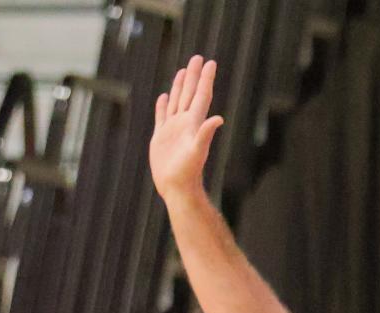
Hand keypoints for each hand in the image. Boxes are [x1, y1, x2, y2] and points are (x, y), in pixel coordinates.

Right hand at [151, 56, 224, 202]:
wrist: (176, 187)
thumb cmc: (188, 172)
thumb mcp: (197, 151)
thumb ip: (205, 134)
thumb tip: (218, 119)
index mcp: (194, 123)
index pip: (201, 96)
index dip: (206, 79)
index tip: (210, 62)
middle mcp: (185, 123)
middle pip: (189, 93)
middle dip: (193, 76)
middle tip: (197, 58)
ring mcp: (173, 129)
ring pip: (176, 101)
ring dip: (179, 86)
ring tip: (182, 71)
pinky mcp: (161, 137)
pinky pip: (162, 116)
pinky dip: (163, 105)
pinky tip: (163, 97)